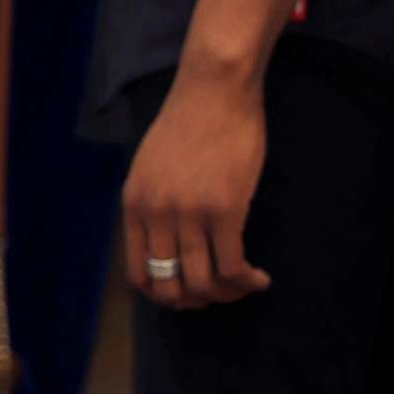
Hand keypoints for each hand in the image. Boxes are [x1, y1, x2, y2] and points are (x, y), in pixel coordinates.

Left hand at [122, 65, 272, 308]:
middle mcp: (156, 214)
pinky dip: (247, 283)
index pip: (137, 273)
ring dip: (226, 295)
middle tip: (219, 292)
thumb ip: (151, 203)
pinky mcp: (225, 211)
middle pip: (169, 287)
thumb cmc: (187, 124)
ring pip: (203, 284)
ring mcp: (189, 214)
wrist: (212, 91)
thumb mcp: (150, 166)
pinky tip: (259, 278)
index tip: (187, 292)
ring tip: (244, 284)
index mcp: (134, 204)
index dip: (162, 294)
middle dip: (195, 301)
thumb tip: (163, 242)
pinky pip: (232, 268)